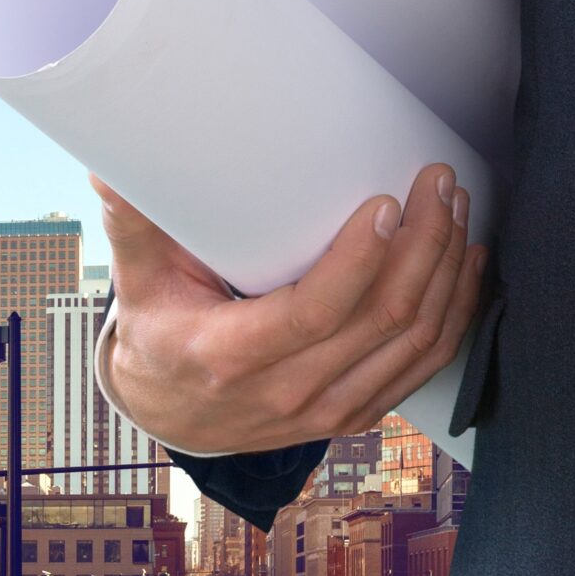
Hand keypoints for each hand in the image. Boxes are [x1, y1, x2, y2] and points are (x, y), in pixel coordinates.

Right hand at [94, 162, 486, 457]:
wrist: (172, 413)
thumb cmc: (159, 330)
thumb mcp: (137, 278)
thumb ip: (132, 220)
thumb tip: (107, 162)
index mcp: (230, 357)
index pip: (312, 313)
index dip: (358, 260)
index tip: (385, 203)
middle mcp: (286, 395)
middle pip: (380, 321)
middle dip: (423, 245)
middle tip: (439, 183)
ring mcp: (329, 411)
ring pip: (414, 344)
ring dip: (447, 272)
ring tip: (457, 209)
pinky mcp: (357, 413)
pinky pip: (423, 367)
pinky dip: (455, 314)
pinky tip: (466, 264)